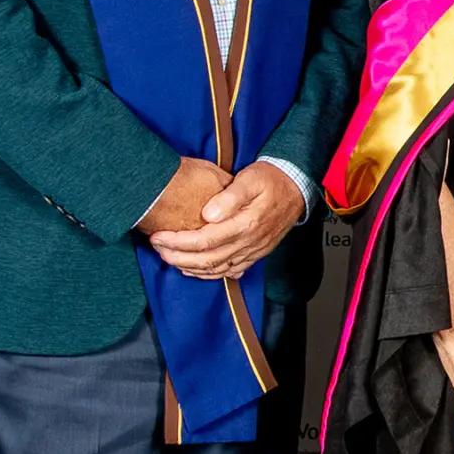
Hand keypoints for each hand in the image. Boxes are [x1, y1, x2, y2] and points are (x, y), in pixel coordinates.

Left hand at [148, 160, 301, 280]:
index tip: (159, 236)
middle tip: (156, 247)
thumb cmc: (271, 180)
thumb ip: (230, 196)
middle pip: (207, 260)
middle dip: (177, 256)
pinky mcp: (255, 254)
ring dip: (189, 268)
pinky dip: (208, 274)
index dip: (178, 241)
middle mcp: (250, 242)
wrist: (297, 188)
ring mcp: (253, 251)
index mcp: (246, 224)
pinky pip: (229, 271)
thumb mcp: (250, 179)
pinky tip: (194, 269)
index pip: (205, 240)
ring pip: (216, 270)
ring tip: (168, 257)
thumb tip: (208, 213)